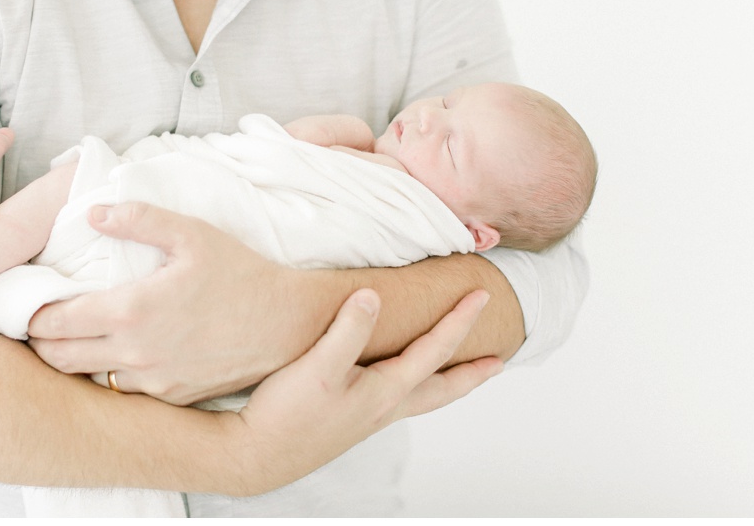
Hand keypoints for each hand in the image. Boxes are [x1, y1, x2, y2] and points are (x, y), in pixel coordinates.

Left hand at [27, 202, 327, 404]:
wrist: (288, 323)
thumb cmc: (241, 273)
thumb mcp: (192, 234)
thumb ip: (138, 220)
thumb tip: (93, 213)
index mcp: (130, 310)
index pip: (53, 323)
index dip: (32, 315)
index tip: (29, 304)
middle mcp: (134, 353)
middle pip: (59, 359)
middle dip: (42, 342)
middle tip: (41, 324)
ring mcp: (153, 380)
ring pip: (87, 379)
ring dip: (73, 362)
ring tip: (73, 340)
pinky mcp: (172, 396)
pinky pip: (124, 391)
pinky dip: (109, 375)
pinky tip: (116, 355)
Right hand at [219, 287, 502, 494]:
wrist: (256, 457)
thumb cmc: (287, 417)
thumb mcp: (318, 368)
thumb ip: (348, 331)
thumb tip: (373, 296)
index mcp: (386, 391)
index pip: (434, 350)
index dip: (460, 320)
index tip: (481, 297)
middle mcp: (384, 408)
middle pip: (442, 389)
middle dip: (471, 373)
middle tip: (497, 363)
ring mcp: (367, 418)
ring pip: (421, 398)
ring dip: (444, 382)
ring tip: (456, 371)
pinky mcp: (348, 421)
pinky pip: (395, 400)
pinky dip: (411, 386)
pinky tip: (393, 380)